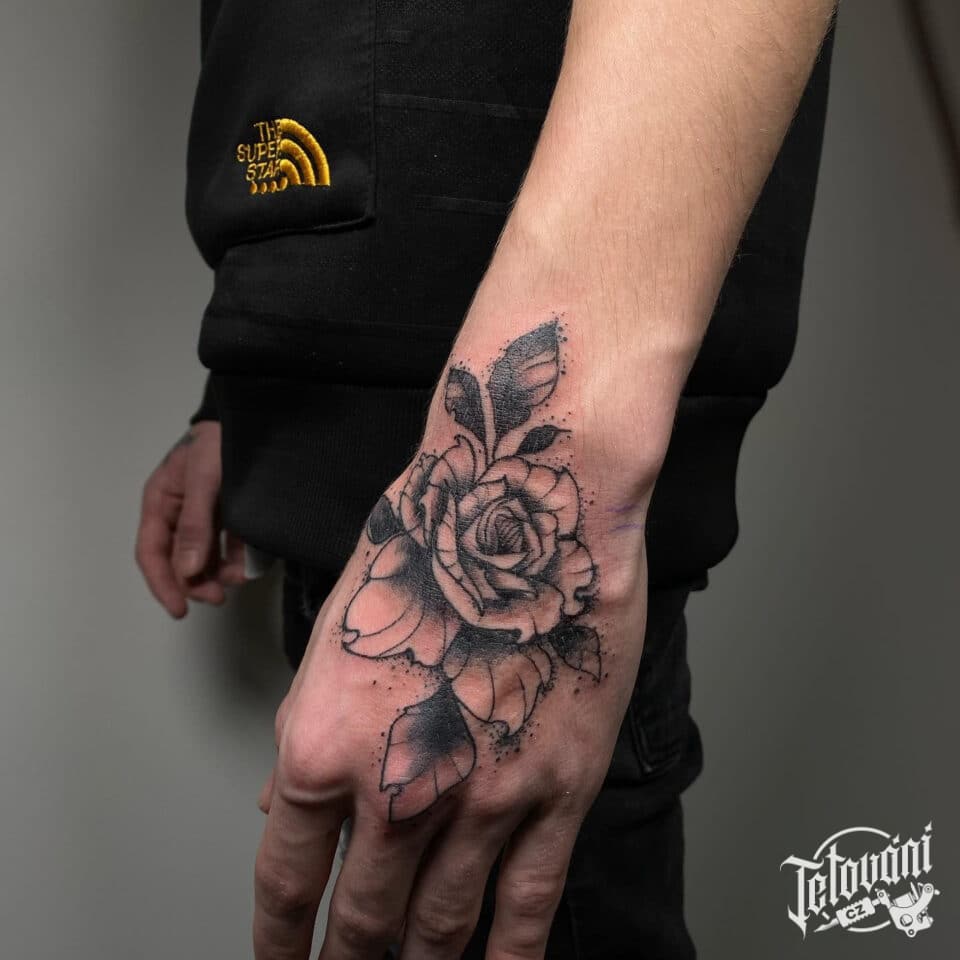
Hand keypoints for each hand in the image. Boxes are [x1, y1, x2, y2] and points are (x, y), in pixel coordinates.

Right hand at [135, 421, 246, 616]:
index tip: (180, 610)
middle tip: (219, 597)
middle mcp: (179, 513)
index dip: (163, 584)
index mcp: (161, 502)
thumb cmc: (219, 443)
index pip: (152, 553)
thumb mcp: (204, 480)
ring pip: (204, 557)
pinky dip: (237, 559)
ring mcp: (205, 516)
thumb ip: (196, 525)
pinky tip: (248, 565)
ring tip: (238, 578)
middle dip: (196, 582)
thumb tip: (188, 571)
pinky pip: (229, 546)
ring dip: (218, 574)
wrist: (253, 420)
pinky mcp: (230, 516)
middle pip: (179, 560)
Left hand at [253, 322, 649, 958]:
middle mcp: (396, 786)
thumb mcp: (340, 632)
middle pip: (365, 920)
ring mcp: (482, 798)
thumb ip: (310, 732)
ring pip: (442, 927)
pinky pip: (530, 904)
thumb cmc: (430, 546)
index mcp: (324, 743)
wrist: (529, 503)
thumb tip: (282, 806)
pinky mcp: (558, 792)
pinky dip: (506, 957)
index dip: (279, 941)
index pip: (286, 879)